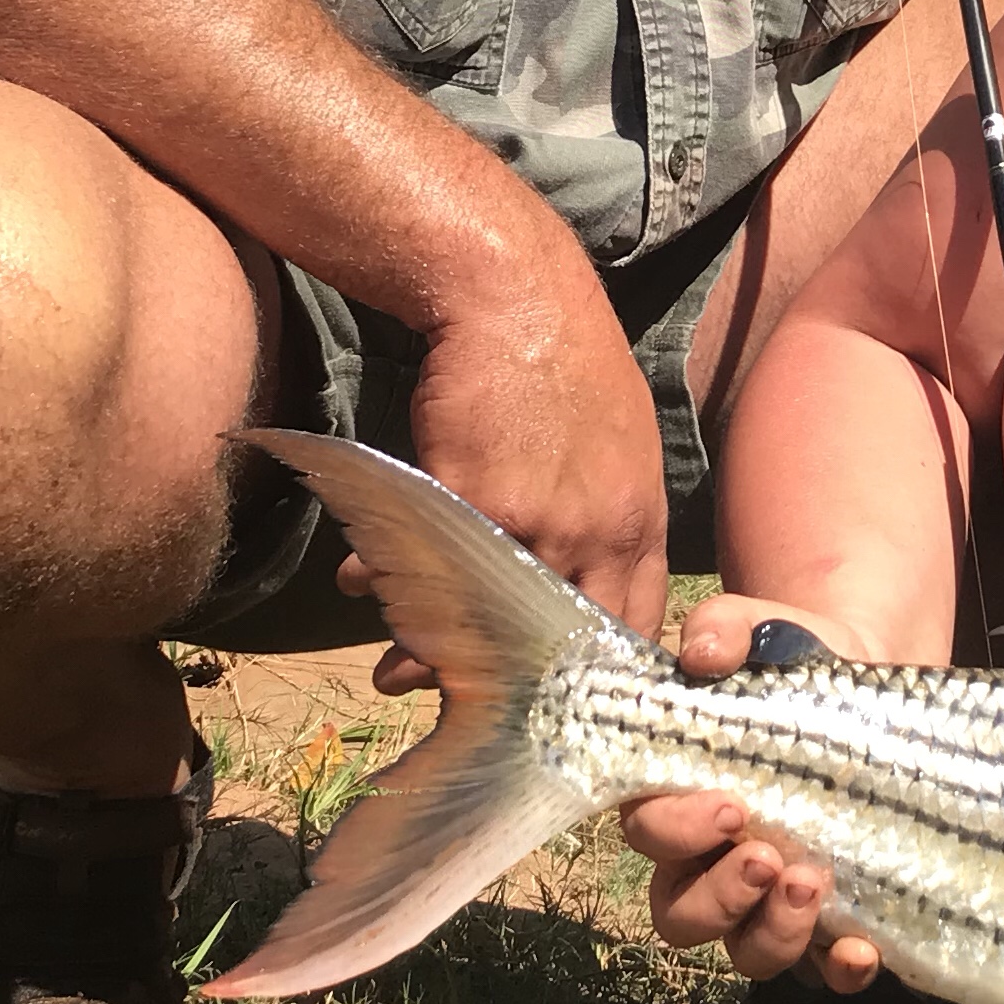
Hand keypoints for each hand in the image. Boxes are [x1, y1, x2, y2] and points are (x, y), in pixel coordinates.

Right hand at [367, 257, 670, 688]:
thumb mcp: (622, 446)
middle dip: (508, 686)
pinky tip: (362, 585)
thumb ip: (609, 518)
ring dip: (432, 649)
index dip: (597, 676)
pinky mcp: (478, 496)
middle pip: (558, 641)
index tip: (559, 705)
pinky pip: (429, 562)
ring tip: (397, 673)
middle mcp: (600, 532)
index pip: (633, 624)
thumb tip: (580, 579)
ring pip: (486, 616)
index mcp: (641, 521)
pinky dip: (388, 579)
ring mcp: (541, 520)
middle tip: (466, 706)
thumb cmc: (566, 364)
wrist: (515, 296)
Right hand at [626, 591, 888, 988]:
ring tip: (814, 886)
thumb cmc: (798, 665)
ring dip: (773, 932)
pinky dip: (837, 970)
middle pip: (682, 914)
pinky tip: (862, 951)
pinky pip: (818, 971)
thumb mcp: (766, 634)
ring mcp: (766, 903)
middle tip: (768, 858)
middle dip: (722, 896)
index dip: (678, 832)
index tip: (730, 805)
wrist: (875, 690)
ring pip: (743, 952)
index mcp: (677, 801)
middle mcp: (709, 866)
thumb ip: (727, 631)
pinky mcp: (826, 922)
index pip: (649, 836)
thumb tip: (703, 651)